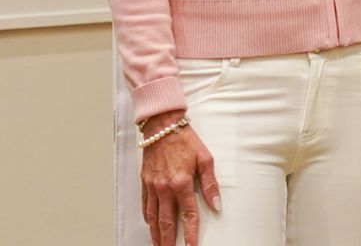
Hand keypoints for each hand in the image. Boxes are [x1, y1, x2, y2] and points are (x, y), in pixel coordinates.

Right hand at [140, 113, 218, 245]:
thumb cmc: (186, 140)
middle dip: (169, 241)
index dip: (190, 234)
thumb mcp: (205, 159)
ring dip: (156, 233)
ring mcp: (152, 186)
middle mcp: (164, 188)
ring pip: (153, 217)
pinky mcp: (144, 182)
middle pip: (166, 222)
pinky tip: (151, 225)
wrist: (162, 126)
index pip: (188, 215)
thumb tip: (217, 205)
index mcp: (182, 183)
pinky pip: (144, 205)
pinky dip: (147, 218)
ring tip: (160, 245)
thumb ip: (211, 184)